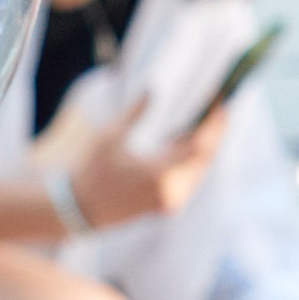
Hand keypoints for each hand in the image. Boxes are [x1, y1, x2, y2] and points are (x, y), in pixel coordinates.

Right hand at [66, 93, 226, 231]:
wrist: (79, 210)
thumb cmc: (91, 172)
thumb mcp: (110, 137)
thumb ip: (134, 113)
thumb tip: (151, 89)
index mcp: (160, 173)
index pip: (200, 147)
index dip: (214, 125)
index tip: (219, 105)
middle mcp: (172, 190)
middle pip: (204, 159)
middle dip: (212, 134)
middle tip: (215, 110)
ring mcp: (171, 202)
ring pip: (198, 171)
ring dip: (202, 149)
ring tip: (200, 124)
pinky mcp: (167, 207)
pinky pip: (189, 181)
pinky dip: (190, 163)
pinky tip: (183, 145)